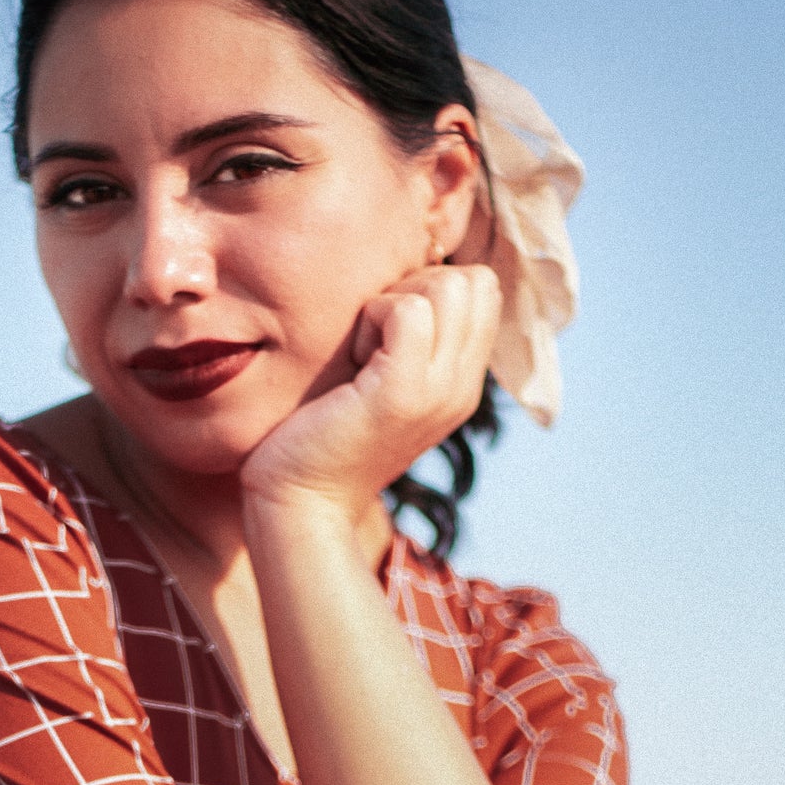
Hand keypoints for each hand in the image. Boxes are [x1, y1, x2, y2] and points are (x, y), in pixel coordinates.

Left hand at [240, 263, 500, 535]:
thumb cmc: (322, 437)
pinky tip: (351, 358)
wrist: (301, 504)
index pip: (483, 290)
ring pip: (449, 287)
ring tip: (363, 350)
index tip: (387, 328)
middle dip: (418, 285)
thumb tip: (405, 280)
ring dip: (394, 301)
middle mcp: (461, 387)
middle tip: (374, 337)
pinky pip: (408, 310)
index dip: (434, 284)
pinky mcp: (402, 392)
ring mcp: (439, 390)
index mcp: (462, 384)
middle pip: (475, 281)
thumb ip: (408, 341)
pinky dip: (372, 317)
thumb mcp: (381, 384)